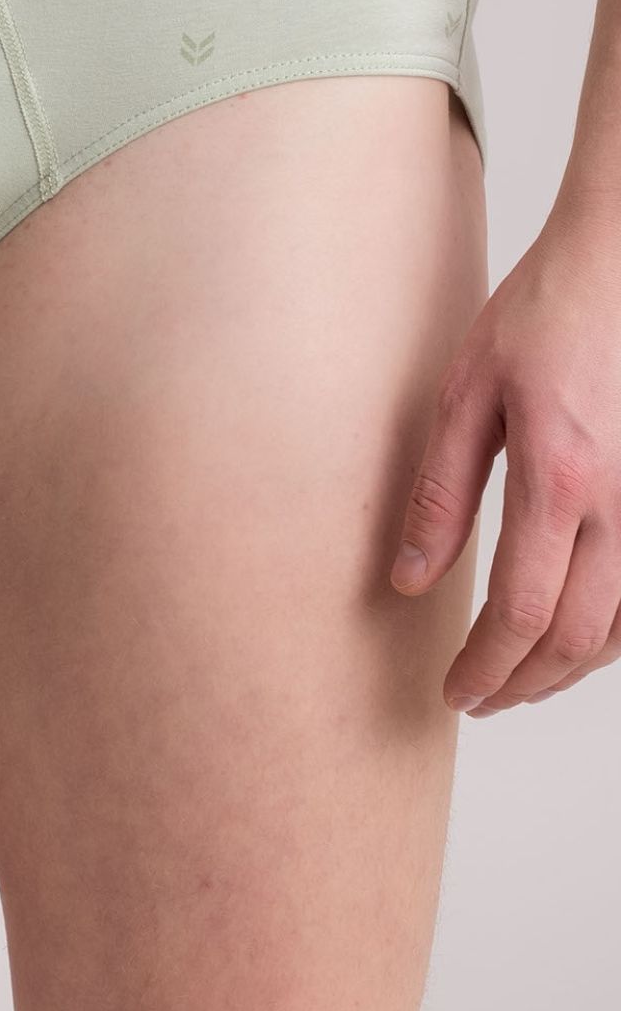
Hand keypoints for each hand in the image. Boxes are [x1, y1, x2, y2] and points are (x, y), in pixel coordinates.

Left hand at [390, 193, 620, 713]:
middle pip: (577, 636)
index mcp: (560, 477)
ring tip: (516, 676)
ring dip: (569, 667)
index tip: (454, 693)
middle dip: (523, 683)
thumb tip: (409, 577)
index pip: (520, 610)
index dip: (485, 666)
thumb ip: (438, 490)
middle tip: (477, 699)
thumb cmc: (543, 311)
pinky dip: (613, 632)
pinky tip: (574, 632)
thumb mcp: (467, 389)